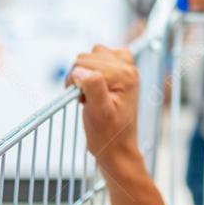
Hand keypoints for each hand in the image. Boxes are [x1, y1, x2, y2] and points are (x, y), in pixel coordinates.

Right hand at [67, 45, 139, 162]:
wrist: (117, 149)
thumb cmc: (108, 134)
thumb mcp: (98, 112)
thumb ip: (92, 87)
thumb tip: (79, 70)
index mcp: (125, 75)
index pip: (86, 62)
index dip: (75, 80)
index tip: (78, 98)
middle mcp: (128, 68)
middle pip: (88, 56)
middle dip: (80, 76)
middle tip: (84, 98)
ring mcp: (126, 70)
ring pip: (93, 55)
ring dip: (85, 72)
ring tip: (89, 93)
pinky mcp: (121, 73)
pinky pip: (102, 58)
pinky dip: (93, 69)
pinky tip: (94, 87)